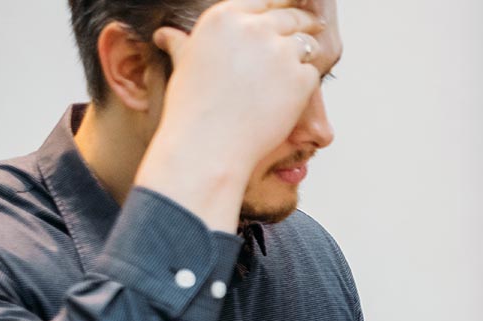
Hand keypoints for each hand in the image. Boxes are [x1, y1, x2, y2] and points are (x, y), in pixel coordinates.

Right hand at [137, 0, 324, 224]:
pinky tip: (295, 95)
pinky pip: (313, 73)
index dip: (279, 7)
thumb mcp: (183, 64)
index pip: (265, 1)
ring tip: (306, 61)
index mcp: (224, 16)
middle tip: (316, 25)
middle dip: (304, 22)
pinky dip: (307, 83)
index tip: (289, 11)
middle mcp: (254, 28)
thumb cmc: (192, 109)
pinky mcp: (300, 78)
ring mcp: (279, 52)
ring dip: (308, 52)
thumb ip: (184, 44)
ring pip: (307, 43)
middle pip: (292, 16)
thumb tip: (166, 35)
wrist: (209, 144)